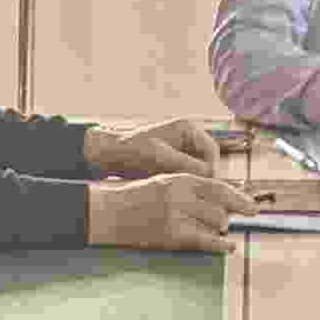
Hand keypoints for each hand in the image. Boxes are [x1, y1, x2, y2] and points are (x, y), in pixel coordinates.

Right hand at [87, 166, 240, 253]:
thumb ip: (191, 190)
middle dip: (227, 217)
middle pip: (220, 208)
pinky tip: (229, 247)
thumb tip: (222, 203)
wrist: (107, 212)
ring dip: (219, 229)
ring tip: (215, 230)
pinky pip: (205, 241)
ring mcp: (176, 214)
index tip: (253, 207)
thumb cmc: (135, 199)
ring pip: (215, 223)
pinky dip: (220, 245)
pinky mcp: (171, 234)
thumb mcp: (164, 184)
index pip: (218, 188)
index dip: (239, 198)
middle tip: (227, 222)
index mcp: (179, 178)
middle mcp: (180, 194)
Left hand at [88, 114, 239, 176]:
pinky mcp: (173, 160)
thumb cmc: (130, 152)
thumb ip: (186, 165)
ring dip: (191, 180)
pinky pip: (186, 174)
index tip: (203, 187)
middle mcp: (187, 136)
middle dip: (201, 176)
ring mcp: (181, 148)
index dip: (211, 170)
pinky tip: (170, 188)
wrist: (107, 155)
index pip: (212, 151)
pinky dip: (182, 182)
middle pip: (208, 161)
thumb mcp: (160, 158)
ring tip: (177, 190)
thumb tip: (210, 176)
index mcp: (187, 127)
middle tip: (189, 192)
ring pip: (198, 170)